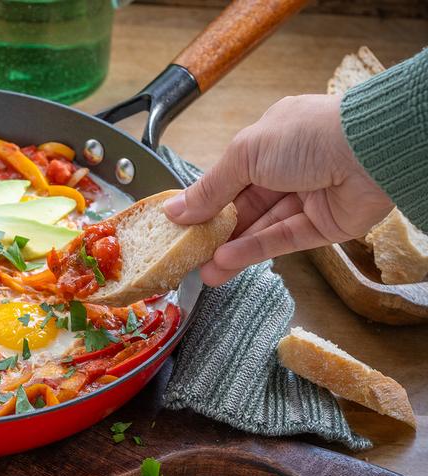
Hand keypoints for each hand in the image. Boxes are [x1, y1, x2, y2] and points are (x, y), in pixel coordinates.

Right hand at [164, 94, 392, 285]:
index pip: (231, 176)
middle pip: (245, 206)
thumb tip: (176, 209)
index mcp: (271, 140)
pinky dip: (255, 250)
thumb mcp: (244, 154)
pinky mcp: (325, 225)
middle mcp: (290, 168)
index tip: (182, 223)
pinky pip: (283, 239)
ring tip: (204, 269)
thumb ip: (210, 187)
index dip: (206, 200)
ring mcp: (309, 197)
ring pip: (262, 227)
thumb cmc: (308, 135)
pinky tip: (227, 261)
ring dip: (232, 248)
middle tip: (189, 254)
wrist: (370, 150)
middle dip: (216, 231)